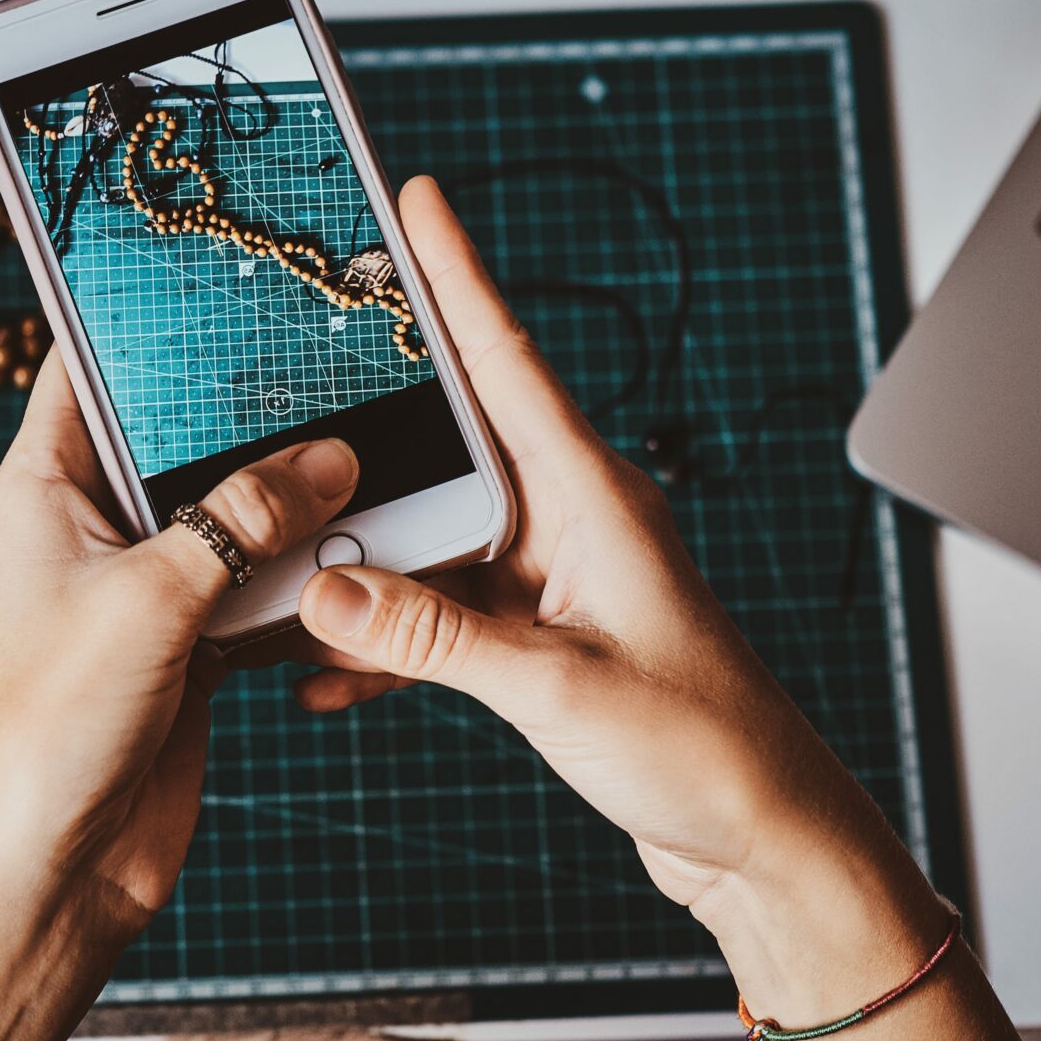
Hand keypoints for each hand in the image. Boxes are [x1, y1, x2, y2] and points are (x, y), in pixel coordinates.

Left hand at [0, 364, 359, 930]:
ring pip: (241, 511)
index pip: (93, 365)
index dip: (151, 315)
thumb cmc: (56, 725)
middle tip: (341, 355)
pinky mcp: (196, 643)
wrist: (57, 867)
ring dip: (301, 501)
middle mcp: (94, 524)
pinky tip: (367, 552)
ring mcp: (150, 584)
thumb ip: (246, 518)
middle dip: (262, 409)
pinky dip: (310, 576)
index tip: (229, 266)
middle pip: (188, 436)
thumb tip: (333, 459)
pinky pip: (266, 585)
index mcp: (45, 485)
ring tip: (377, 449)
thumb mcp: (153, 598)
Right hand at [293, 179, 942, 1008]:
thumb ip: (434, 639)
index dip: (459, 274)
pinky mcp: (541, 642)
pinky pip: (441, 619)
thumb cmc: (703, 751)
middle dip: (368, 431)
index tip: (416, 197)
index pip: (510, 361)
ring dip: (362, 568)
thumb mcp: (556, 689)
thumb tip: (325, 593)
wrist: (763, 842)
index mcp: (594, 499)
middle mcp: (572, 524)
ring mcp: (554, 582)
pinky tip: (329, 675)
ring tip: (277, 571)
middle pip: (449, 446)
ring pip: (430, 543)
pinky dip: (389, 644)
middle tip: (288, 388)